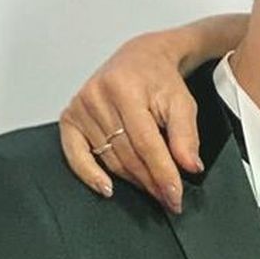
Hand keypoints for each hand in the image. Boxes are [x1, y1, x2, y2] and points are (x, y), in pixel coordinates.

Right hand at [59, 26, 204, 210]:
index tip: (175, 197)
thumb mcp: (182, 102)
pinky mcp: (70, 117)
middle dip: (150, 182)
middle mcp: (98, 96)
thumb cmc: (160, 80)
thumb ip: (186, 135)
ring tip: (153, 191)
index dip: (162, 174)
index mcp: (125, 89)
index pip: (146, 144)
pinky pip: (74, 154)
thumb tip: (190, 167)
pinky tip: (106, 188)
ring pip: (109, 159)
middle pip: (127, 155)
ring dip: (132, 180)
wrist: (140, 58)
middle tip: (168, 200)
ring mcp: (80, 107)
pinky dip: (89, 174)